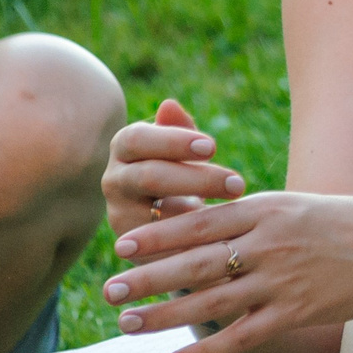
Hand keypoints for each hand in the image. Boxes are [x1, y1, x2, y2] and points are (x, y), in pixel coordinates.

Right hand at [103, 99, 246, 242]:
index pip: (137, 139)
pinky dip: (191, 244)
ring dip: (196, 215)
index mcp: (125, 148)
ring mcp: (119, 215)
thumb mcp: (184, 149)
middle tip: (238, 184)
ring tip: (234, 215)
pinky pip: (161, 247)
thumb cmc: (180, 170)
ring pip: (152, 215)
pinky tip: (223, 240)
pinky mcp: (133, 248)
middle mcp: (114, 180)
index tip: (213, 147)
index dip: (173, 142)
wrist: (169, 219)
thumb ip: (180, 130)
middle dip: (196, 179)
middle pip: (147, 176)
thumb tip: (169, 104)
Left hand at [104, 190, 352, 352]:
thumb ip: (247, 213)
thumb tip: (194, 218)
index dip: (159, 235)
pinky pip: (243, 334)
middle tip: (110, 290)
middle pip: (197, 262)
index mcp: (267, 209)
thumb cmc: (341, 222)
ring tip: (128, 324)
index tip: (122, 245)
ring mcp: (283, 279)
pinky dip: (207, 349)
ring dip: (165, 314)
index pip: (201, 222)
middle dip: (148, 278)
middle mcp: (270, 243)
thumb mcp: (293, 205)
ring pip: (212, 300)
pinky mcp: (297, 311)